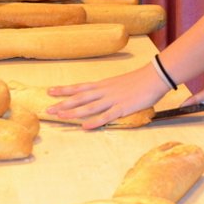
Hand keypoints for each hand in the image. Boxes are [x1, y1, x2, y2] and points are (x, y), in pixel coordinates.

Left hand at [46, 64, 168, 129]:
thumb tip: (100, 96)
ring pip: (89, 106)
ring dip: (74, 112)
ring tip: (60, 116)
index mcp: (103, 85)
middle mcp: (104, 91)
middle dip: (63, 103)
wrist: (155, 77)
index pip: (80, 87)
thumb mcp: (119, 83)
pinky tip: (85, 126)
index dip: (64, 90)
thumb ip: (109, 90)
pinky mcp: (123, 108)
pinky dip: (95, 121)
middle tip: (48, 109)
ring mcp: (113, 100)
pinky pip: (106, 116)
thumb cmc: (139, 80)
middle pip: (80, 97)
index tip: (50, 91)